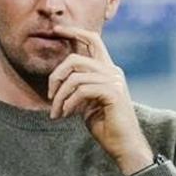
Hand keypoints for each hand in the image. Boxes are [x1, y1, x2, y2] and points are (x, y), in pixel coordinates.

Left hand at [46, 25, 152, 174]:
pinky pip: (82, 90)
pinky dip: (69, 103)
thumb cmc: (105, 126)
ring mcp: (115, 80)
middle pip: (75, 58)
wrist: (124, 146)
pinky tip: (66, 115)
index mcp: (108, 69)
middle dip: (56, 75)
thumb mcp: (87, 102)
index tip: (56, 29)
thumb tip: (61, 77)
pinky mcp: (114, 92)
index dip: (74, 31)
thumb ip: (78, 85)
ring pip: (75, 77)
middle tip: (50, 95)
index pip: (93, 40)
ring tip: (56, 113)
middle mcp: (113, 71)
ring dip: (60, 97)